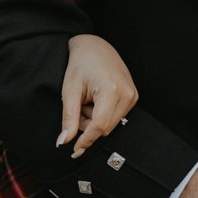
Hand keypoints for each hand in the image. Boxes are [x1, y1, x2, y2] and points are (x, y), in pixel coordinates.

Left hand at [58, 34, 138, 157]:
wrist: (94, 46)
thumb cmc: (79, 64)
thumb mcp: (70, 90)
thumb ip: (68, 118)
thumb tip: (63, 142)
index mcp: (112, 90)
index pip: (99, 126)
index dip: (86, 140)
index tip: (74, 151)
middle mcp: (127, 94)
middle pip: (105, 128)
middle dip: (87, 125)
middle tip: (77, 107)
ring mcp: (133, 95)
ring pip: (110, 125)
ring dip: (94, 120)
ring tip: (86, 100)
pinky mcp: (133, 96)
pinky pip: (116, 117)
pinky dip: (102, 114)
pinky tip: (96, 99)